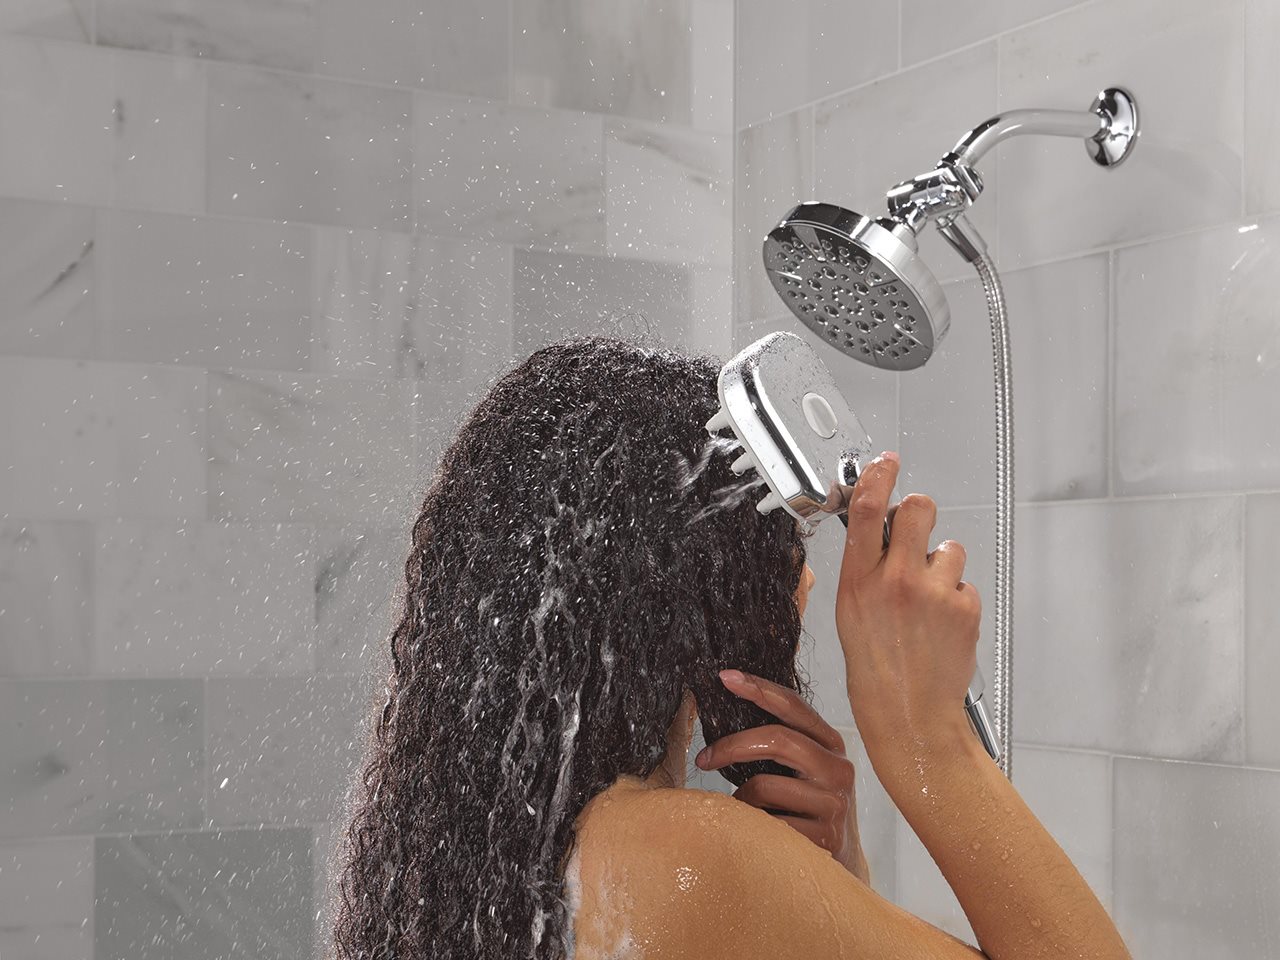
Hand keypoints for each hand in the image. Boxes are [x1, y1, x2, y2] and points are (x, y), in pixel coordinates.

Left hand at [695, 669, 871, 883]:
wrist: (836, 869)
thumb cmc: (803, 811)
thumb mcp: (797, 772)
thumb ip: (776, 745)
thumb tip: (724, 712)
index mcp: (830, 745)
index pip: (794, 706)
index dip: (759, 688)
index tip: (724, 677)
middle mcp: (838, 769)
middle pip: (778, 739)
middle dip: (732, 746)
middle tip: (703, 758)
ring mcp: (834, 804)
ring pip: (764, 786)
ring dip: (741, 800)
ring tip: (745, 813)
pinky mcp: (824, 838)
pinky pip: (766, 823)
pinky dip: (750, 826)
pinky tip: (758, 835)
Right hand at [836, 452, 981, 765]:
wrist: (910, 714)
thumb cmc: (875, 669)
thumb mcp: (849, 612)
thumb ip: (863, 568)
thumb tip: (878, 530)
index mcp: (859, 581)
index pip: (869, 509)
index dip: (879, 476)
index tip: (886, 463)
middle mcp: (897, 581)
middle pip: (919, 508)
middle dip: (920, 512)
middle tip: (914, 532)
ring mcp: (935, 593)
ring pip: (947, 548)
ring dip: (939, 565)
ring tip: (926, 600)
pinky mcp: (965, 607)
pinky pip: (963, 582)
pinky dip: (955, 596)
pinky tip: (940, 622)